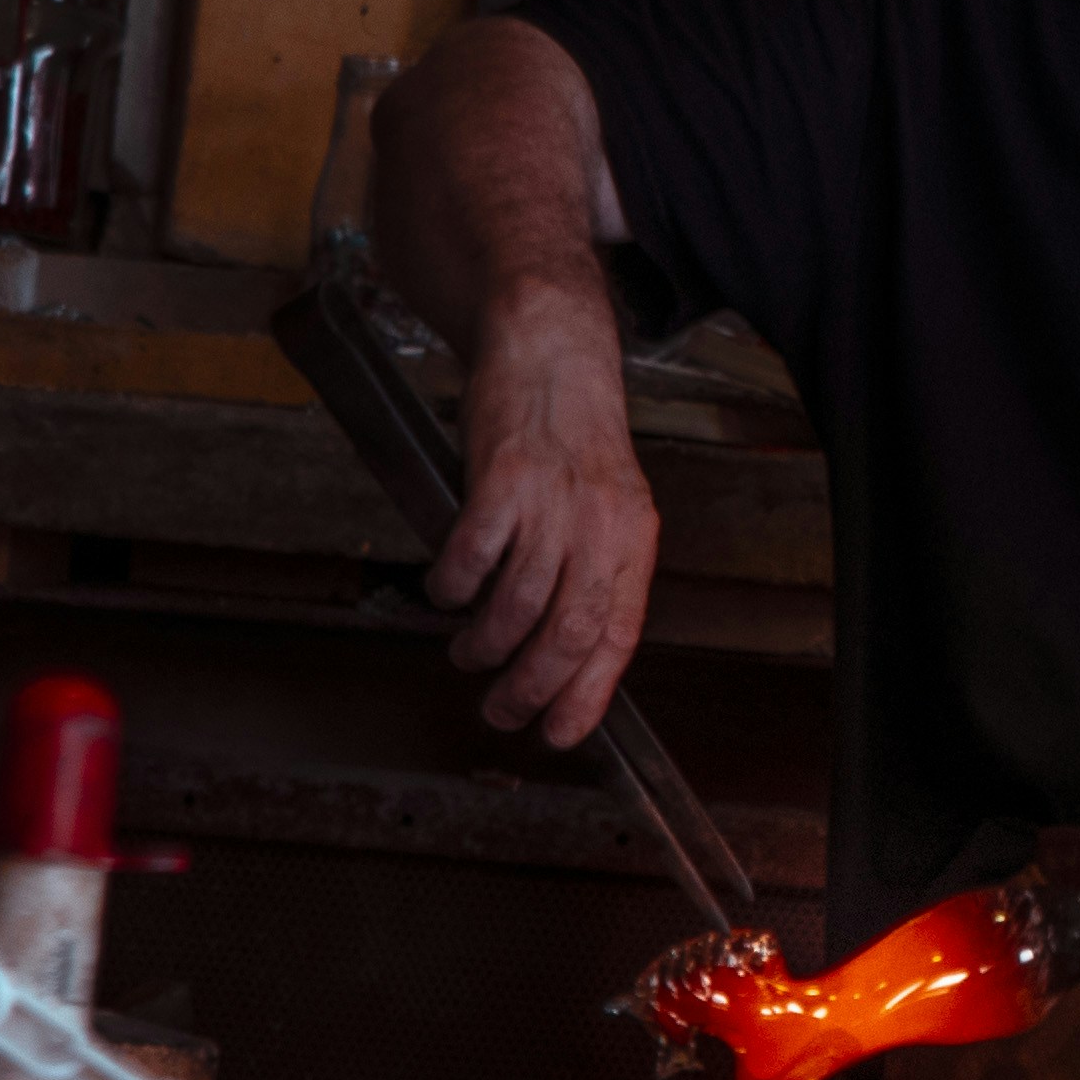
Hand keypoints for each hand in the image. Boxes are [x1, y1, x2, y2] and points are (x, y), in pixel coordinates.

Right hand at [433, 288, 661, 743]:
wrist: (550, 347)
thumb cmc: (572, 433)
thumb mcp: (607, 504)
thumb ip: (593, 568)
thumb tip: (567, 653)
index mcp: (633, 537)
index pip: (618, 634)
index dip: (588, 694)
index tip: (560, 732)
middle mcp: (600, 523)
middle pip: (568, 632)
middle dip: (531, 688)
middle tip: (500, 710)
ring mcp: (552, 501)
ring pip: (517, 604)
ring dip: (485, 646)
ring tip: (468, 654)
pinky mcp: (503, 477)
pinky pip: (472, 556)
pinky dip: (452, 588)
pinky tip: (446, 592)